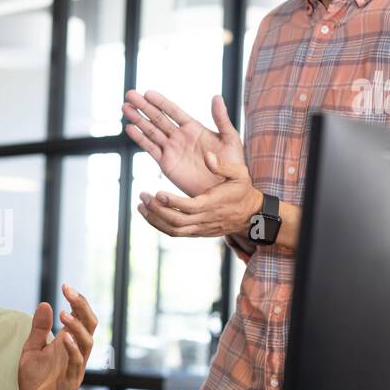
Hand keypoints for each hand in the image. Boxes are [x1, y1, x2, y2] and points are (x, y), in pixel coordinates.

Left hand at [17, 284, 96, 389]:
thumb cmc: (35, 382)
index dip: (77, 302)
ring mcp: (75, 368)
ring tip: (64, 314)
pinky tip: (63, 337)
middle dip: (82, 307)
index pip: (81, 318)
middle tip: (69, 292)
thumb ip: (39, 329)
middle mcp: (76, 353)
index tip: (65, 285)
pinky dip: (72, 350)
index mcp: (68, 344)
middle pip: (90, 326)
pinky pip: (77, 364)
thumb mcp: (32, 350)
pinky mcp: (69, 383)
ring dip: (77, 327)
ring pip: (87, 343)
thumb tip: (45, 304)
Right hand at [123, 91, 244, 197]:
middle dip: (143, 107)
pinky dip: (140, 139)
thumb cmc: (232, 164)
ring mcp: (172, 150)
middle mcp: (180, 136)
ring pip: (151, 131)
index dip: (160, 102)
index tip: (147, 92)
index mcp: (194, 128)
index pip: (173, 111)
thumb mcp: (230, 139)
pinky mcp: (166, 164)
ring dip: (138, 119)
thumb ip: (221, 119)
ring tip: (125, 107)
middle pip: (158, 118)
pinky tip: (130, 128)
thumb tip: (216, 96)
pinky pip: (151, 149)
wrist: (225, 190)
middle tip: (129, 94)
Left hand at [137, 150, 261, 238]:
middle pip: (177, 221)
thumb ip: (222, 166)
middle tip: (143, 196)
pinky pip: (175, 233)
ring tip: (141, 206)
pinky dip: (159, 226)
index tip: (158, 193)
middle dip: (157, 210)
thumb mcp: (239, 174)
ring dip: (154, 220)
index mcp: (213, 204)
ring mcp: (199, 228)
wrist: (249, 215)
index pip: (190, 207)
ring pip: (173, 230)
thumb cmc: (242, 190)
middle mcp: (205, 219)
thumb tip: (208, 156)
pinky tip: (149, 214)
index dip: (173, 202)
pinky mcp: (196, 232)